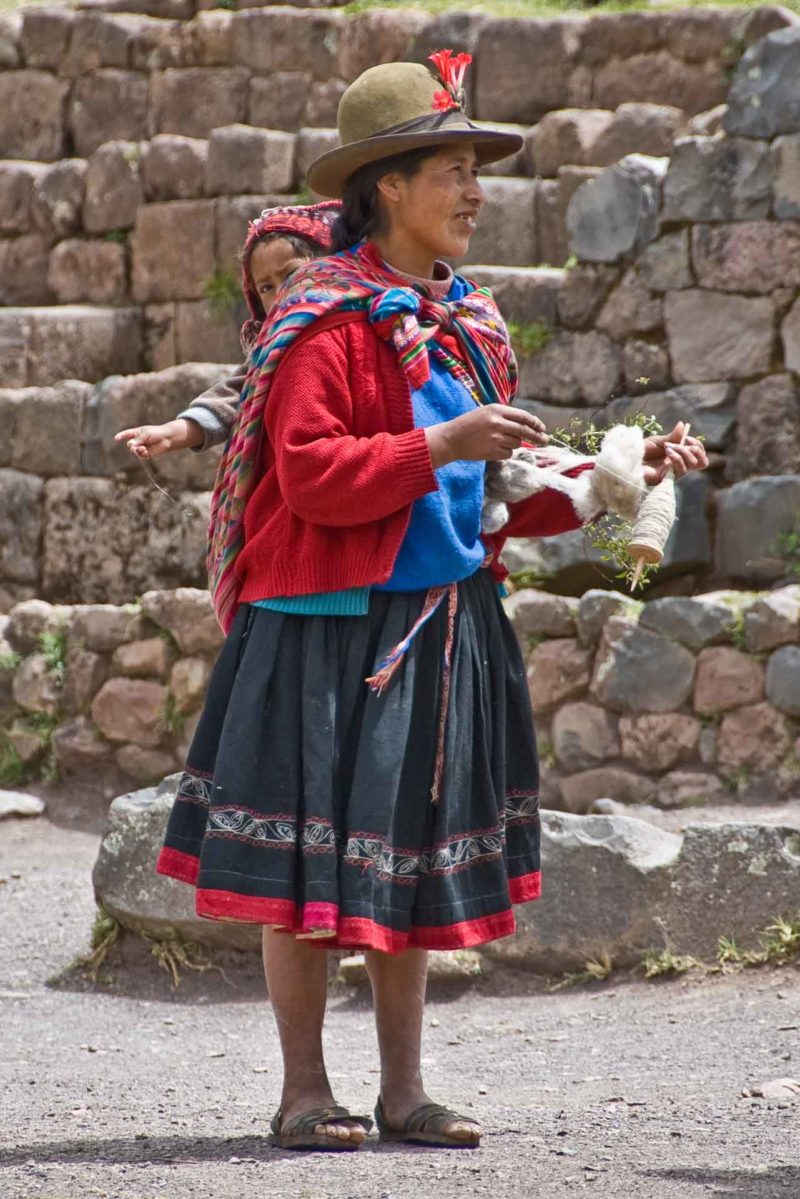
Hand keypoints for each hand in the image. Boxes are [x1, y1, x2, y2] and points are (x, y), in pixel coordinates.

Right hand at [114, 418, 203, 459]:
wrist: (167, 438)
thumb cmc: (156, 433)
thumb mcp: (145, 434)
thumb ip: (137, 440)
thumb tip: (129, 446)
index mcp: (136, 433)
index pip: (126, 434)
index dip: (121, 436)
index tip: (116, 439)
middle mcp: (138, 440)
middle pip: (130, 445)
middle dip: (132, 446)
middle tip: (135, 446)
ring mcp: (141, 447)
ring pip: (134, 451)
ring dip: (137, 450)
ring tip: (143, 448)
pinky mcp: (146, 453)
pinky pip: (140, 455)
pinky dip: (142, 453)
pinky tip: (145, 450)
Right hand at [425, 404, 547, 468]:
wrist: (451, 439)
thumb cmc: (469, 425)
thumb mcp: (486, 412)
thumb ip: (505, 417)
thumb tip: (528, 426)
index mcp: (496, 410)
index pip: (523, 416)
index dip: (535, 423)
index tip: (542, 428)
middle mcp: (497, 423)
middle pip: (524, 431)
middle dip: (537, 436)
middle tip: (545, 440)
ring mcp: (495, 438)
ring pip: (516, 443)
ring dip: (514, 444)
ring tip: (500, 442)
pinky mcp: (492, 451)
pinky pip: (508, 454)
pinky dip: (506, 453)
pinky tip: (494, 449)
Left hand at [642, 421, 707, 484]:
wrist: (627, 460)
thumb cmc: (640, 452)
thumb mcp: (658, 441)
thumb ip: (672, 436)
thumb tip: (683, 425)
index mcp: (679, 457)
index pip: (699, 454)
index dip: (697, 444)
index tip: (686, 437)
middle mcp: (679, 466)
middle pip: (702, 461)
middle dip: (694, 448)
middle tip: (682, 442)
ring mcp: (674, 473)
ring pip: (693, 464)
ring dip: (683, 451)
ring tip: (668, 447)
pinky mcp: (668, 479)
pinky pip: (681, 470)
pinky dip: (677, 458)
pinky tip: (667, 453)